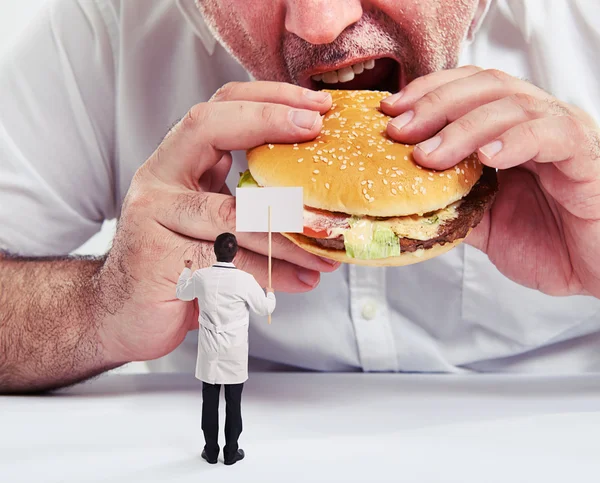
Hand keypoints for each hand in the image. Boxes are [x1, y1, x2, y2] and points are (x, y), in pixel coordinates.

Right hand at [98, 81, 338, 363]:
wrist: (122, 316)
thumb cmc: (175, 266)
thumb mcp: (208, 221)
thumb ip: (243, 200)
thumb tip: (314, 199)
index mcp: (177, 163)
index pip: (217, 109)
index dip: (266, 99)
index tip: (314, 107)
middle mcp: (160, 180)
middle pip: (209, 128)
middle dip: (268, 121)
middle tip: (316, 128)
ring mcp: (154, 217)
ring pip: (231, 212)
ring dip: (289, 230)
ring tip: (326, 245)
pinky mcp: (160, 261)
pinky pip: (227, 262)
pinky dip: (271, 273)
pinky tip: (300, 279)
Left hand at [381, 66, 599, 297]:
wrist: (596, 271)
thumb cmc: (549, 244)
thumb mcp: (484, 224)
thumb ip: (452, 204)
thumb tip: (403, 199)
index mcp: (509, 131)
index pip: (467, 90)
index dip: (427, 93)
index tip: (389, 111)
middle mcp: (536, 123)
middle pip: (485, 87)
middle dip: (435, 103)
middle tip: (399, 129)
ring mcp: (562, 134)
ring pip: (513, 105)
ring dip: (464, 126)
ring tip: (429, 153)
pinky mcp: (586, 155)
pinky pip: (553, 134)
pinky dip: (516, 140)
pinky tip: (487, 157)